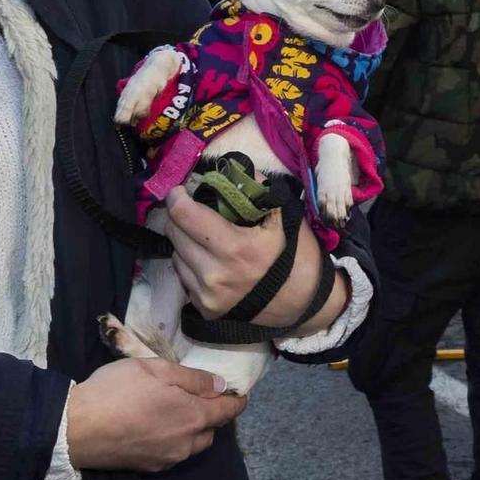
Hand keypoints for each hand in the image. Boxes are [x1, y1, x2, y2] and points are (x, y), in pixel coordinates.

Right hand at [66, 358, 244, 471]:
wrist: (75, 429)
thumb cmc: (116, 391)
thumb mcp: (155, 370)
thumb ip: (192, 379)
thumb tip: (221, 385)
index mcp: (193, 416)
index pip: (228, 412)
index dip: (237, 402)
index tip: (239, 395)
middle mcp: (185, 443)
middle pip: (211, 432)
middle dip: (211, 417)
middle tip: (198, 399)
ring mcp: (166, 459)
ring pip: (192, 446)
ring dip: (193, 432)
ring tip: (176, 414)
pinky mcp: (147, 468)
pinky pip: (172, 455)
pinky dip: (173, 442)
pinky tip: (156, 429)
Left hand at [162, 186, 350, 334]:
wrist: (306, 304)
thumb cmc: (297, 255)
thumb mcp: (283, 215)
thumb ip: (254, 187)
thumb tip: (226, 169)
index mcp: (236, 248)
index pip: (184, 215)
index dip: (177, 197)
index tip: (182, 190)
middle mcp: (215, 275)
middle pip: (174, 233)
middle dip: (180, 217)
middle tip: (193, 210)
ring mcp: (208, 296)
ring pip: (175, 256)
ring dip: (185, 241)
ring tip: (205, 238)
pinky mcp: (205, 310)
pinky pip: (184, 277)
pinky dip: (191, 264)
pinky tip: (210, 261)